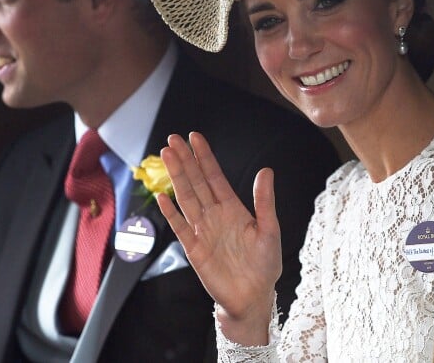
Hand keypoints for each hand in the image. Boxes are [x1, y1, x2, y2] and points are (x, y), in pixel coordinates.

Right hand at [157, 132, 281, 343]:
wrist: (253, 297)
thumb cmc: (264, 264)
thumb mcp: (269, 229)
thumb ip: (264, 201)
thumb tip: (266, 170)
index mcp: (232, 207)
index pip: (214, 175)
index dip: (204, 156)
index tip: (194, 137)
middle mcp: (214, 214)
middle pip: (195, 181)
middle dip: (185, 160)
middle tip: (173, 139)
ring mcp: (202, 230)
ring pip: (186, 197)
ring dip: (176, 177)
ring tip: (167, 156)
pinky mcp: (194, 249)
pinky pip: (180, 227)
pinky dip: (171, 212)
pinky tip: (163, 196)